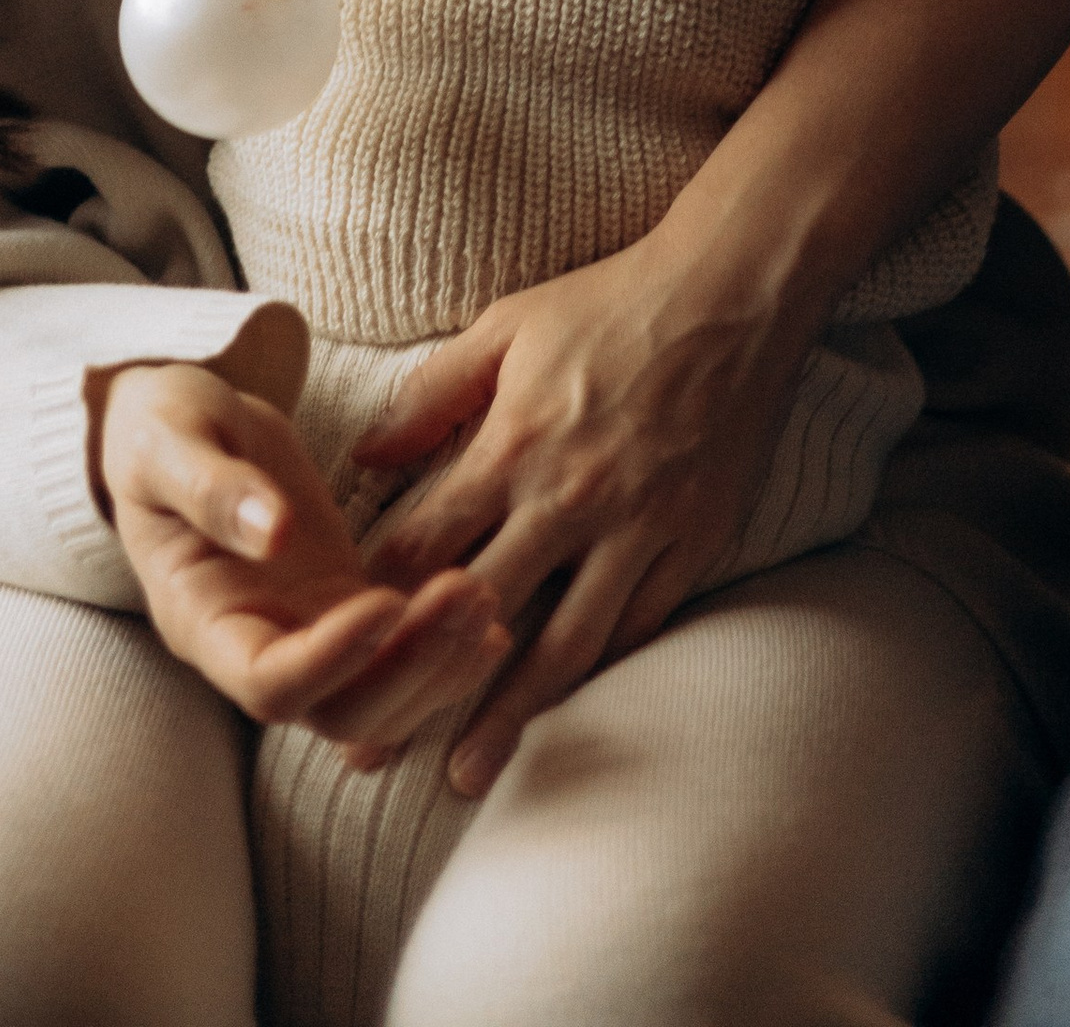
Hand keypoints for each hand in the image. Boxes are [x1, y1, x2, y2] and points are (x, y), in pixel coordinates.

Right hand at [97, 362, 509, 745]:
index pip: (268, 683)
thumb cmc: (160, 432)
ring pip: (377, 698)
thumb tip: (272, 533)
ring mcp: (303, 633)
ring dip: (438, 664)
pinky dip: (445, 649)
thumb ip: (213, 489)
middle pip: (338, 710)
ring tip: (486, 598)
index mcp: (200, 622)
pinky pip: (397, 655)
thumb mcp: (170, 441)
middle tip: (467, 596)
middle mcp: (254, 647)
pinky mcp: (340, 606)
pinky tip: (491, 617)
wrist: (177, 427)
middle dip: (409, 669)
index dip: (331, 660)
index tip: (386, 603)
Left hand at [349, 232, 811, 797]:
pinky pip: (636, 626)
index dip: (373, 603)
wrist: (734, 294)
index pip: (423, 545)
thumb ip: (431, 395)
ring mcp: (636, 530)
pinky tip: (563, 712)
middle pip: (479, 615)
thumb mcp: (506, 325)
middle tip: (367, 750)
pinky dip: (595, 674)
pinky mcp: (691, 544)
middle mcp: (569, 500)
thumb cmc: (612, 302)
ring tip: (463, 774)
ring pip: (562, 646)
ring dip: (507, 715)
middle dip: (416, 685)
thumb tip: (363, 457)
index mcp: (513, 444)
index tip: (335, 650)